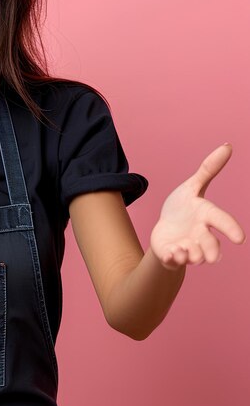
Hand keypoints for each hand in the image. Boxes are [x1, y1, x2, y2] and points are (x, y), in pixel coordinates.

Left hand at [150, 144, 244, 269]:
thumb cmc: (183, 208)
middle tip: (210, 256)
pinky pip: (173, 260)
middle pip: (210, 245)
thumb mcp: (192, 187)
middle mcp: (200, 236)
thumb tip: (227, 145)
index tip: (239, 239)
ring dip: (191, 255)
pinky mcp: (171, 255)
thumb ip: (209, 169)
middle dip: (210, 250)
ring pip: (193, 256)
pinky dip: (173, 257)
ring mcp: (186, 247)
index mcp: (205, 217)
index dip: (230, 229)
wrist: (166, 231)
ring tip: (183, 250)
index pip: (221, 221)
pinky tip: (171, 252)